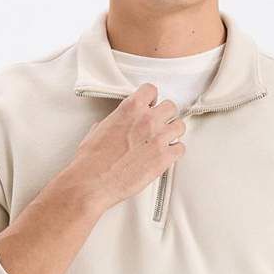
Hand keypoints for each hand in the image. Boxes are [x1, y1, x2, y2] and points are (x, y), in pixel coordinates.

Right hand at [66, 83, 186, 211]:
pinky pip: (180, 148)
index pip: (151, 90)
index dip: (151, 99)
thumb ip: (115, 122)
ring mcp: (158, 138)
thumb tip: (116, 125)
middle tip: (159, 125)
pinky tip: (166, 155)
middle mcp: (147, 120)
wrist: (92, 182)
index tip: (150, 106)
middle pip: (170, 107)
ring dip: (173, 132)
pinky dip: (175, 152)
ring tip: (165, 141)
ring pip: (179, 126)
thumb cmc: (92, 160)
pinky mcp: (164, 158)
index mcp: (130, 108)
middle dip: (165, 115)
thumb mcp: (99, 130)